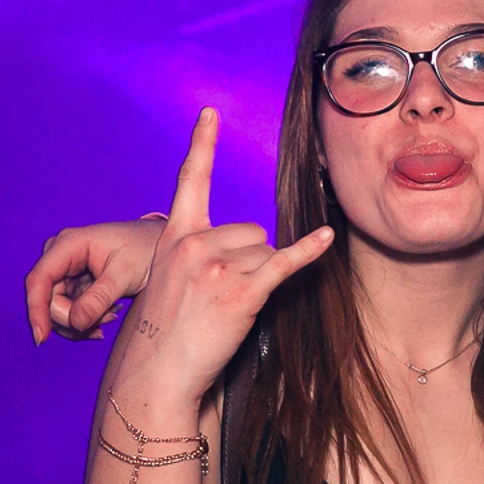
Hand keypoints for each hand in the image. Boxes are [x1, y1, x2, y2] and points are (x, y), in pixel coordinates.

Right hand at [26, 219, 166, 344]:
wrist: (161, 246)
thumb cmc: (146, 249)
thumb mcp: (126, 274)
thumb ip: (100, 298)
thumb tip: (75, 322)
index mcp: (68, 244)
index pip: (39, 280)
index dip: (36, 310)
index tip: (41, 339)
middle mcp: (60, 256)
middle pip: (48, 300)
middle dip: (73, 319)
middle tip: (108, 320)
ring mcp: (66, 271)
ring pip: (57, 310)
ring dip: (81, 322)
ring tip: (112, 314)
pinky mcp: (74, 285)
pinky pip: (69, 312)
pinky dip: (86, 321)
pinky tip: (108, 316)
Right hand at [113, 108, 333, 405]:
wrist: (157, 371)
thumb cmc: (165, 332)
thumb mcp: (167, 280)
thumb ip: (195, 252)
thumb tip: (244, 243)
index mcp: (175, 236)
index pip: (189, 180)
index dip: (201, 144)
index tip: (209, 112)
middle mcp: (195, 243)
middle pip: (251, 230)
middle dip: (249, 259)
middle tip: (223, 295)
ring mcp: (218, 267)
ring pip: (266, 252)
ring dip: (260, 278)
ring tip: (229, 307)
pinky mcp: (242, 292)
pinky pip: (284, 264)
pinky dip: (309, 251)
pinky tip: (327, 237)